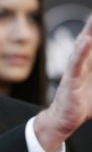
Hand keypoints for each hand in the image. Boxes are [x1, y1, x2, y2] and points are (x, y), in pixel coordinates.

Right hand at [35, 13, 91, 151]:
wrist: (62, 120)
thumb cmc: (80, 104)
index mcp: (89, 63)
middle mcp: (81, 63)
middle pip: (89, 38)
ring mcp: (74, 70)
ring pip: (83, 47)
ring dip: (89, 31)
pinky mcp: (70, 81)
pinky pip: (76, 64)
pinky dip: (81, 52)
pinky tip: (86, 41)